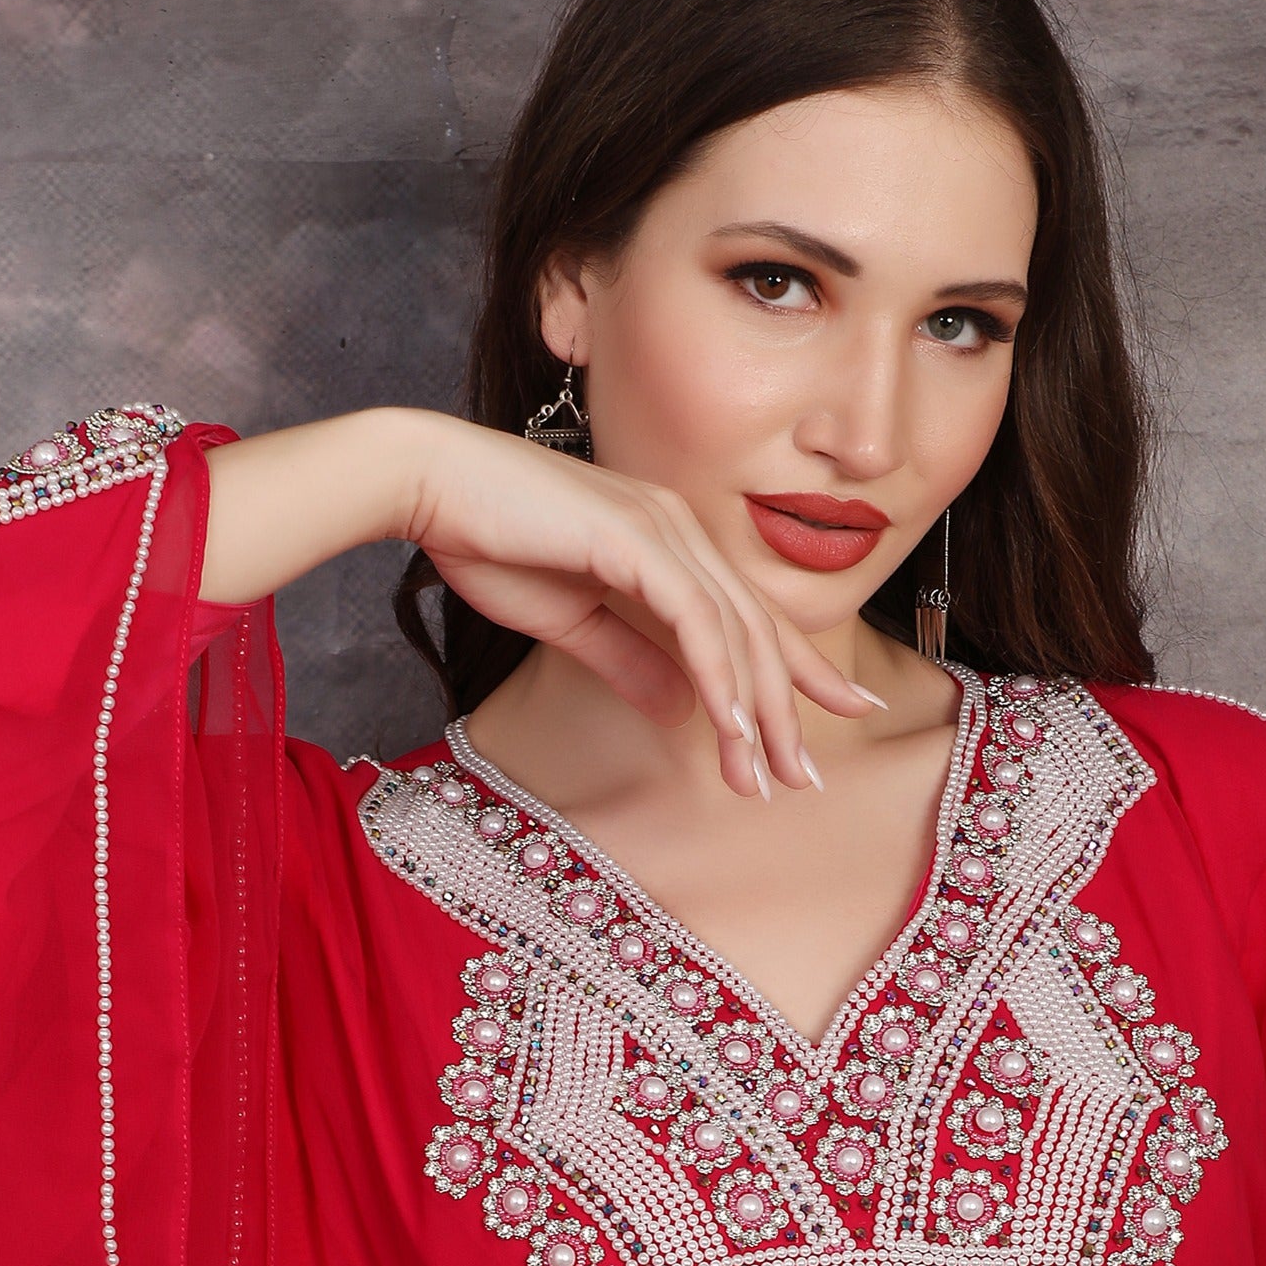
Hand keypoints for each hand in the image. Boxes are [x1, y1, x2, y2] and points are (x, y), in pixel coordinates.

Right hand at [396, 411, 874, 797]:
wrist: (430, 484)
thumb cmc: (490, 542)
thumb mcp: (572, 622)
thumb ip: (629, 662)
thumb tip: (681, 712)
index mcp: (671, 543)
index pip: (750, 617)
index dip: (799, 671)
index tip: (836, 719)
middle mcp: (681, 529)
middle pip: (758, 630)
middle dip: (787, 711)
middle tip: (803, 781)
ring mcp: (664, 528)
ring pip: (735, 631)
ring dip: (754, 712)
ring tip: (766, 776)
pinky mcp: (636, 538)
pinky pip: (695, 618)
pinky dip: (718, 676)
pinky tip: (730, 728)